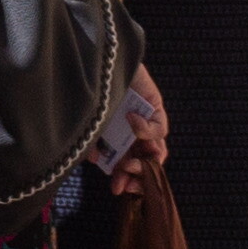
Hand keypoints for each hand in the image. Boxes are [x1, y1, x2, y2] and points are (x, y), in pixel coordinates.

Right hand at [103, 71, 169, 201]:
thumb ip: (93, 142)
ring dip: (142, 160)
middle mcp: (135, 132)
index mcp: (120, 137)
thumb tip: (95, 160)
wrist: (98, 59)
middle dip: (135, 177)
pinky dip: (145, 129)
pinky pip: (158, 127)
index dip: (126, 179)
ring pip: (156, 150)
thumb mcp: (90, 122)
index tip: (117, 190)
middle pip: (145, 162)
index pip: (129, 164)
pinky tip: (129, 120)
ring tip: (128, 163)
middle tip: (124, 184)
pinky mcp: (155, 106)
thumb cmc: (90, 89)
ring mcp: (147, 120)